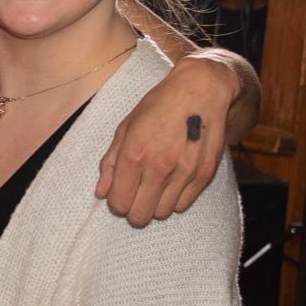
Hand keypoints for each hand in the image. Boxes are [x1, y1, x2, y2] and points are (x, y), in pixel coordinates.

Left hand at [95, 55, 236, 224]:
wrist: (201, 89)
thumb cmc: (158, 106)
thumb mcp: (125, 128)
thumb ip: (110, 163)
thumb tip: (101, 193)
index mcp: (134, 154)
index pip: (118, 203)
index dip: (116, 203)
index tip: (120, 194)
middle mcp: (159, 166)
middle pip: (140, 216)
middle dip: (133, 210)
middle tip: (136, 196)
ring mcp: (185, 171)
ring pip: (162, 213)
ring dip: (155, 205)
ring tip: (156, 186)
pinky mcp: (205, 173)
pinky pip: (184, 204)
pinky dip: (175, 199)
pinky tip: (173, 182)